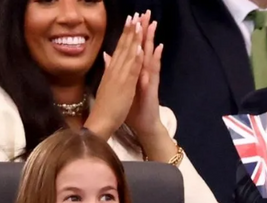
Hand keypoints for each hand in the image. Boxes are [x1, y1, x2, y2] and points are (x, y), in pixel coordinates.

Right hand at [85, 13, 143, 139]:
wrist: (101, 121)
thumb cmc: (106, 105)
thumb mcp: (107, 84)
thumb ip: (108, 69)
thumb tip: (107, 56)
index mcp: (112, 70)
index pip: (120, 47)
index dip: (126, 33)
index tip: (131, 19)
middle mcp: (115, 70)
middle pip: (124, 46)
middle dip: (131, 30)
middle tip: (136, 14)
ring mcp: (120, 77)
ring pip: (128, 55)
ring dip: (133, 39)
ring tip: (138, 23)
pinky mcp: (125, 87)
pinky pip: (131, 71)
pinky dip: (134, 59)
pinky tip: (139, 48)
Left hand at [123, 11, 175, 161]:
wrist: (142, 125)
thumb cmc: (130, 107)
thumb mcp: (120, 86)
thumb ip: (116, 69)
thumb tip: (108, 55)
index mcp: (132, 71)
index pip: (132, 48)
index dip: (132, 33)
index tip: (132, 17)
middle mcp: (142, 72)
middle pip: (142, 47)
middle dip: (143, 30)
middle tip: (146, 14)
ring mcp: (148, 79)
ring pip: (149, 56)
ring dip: (151, 40)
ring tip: (153, 24)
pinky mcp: (151, 88)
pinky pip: (153, 72)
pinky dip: (155, 60)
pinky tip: (157, 49)